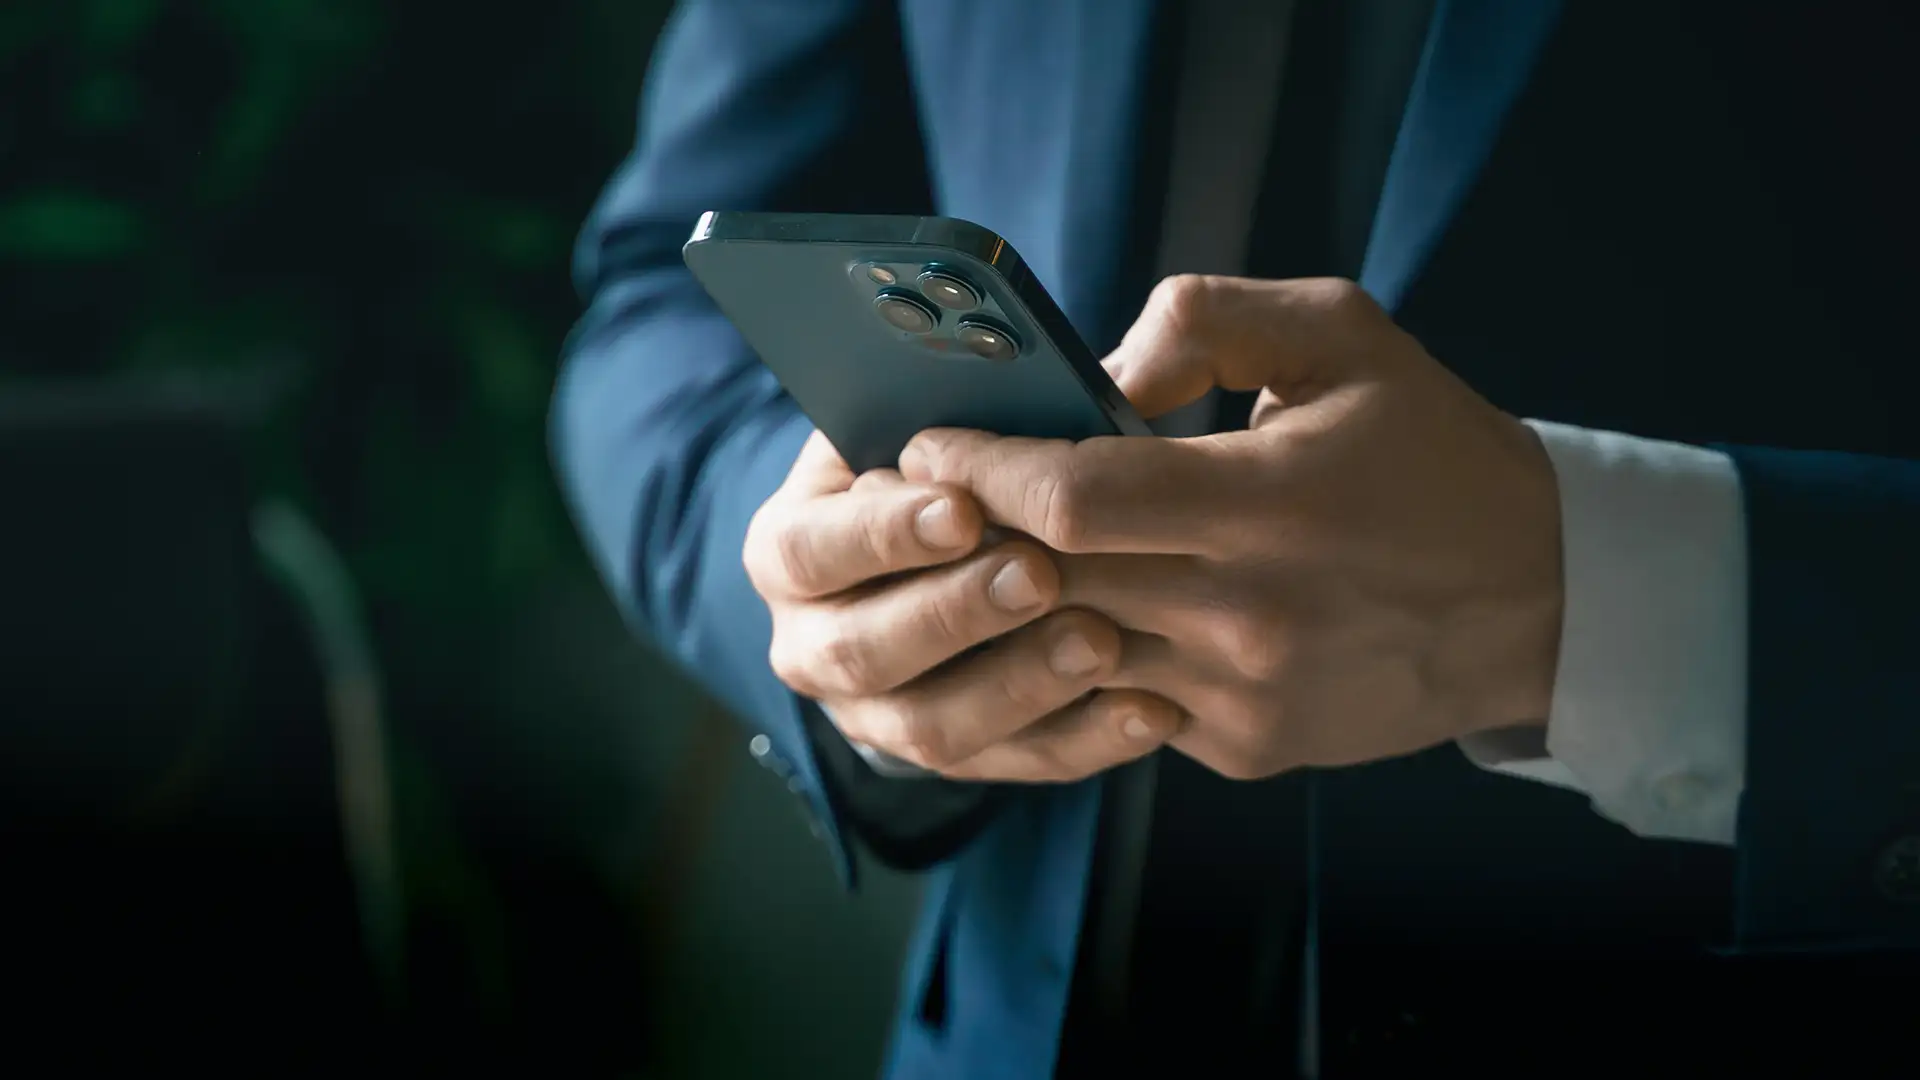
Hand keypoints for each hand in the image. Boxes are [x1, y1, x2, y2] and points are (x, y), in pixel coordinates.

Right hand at [743, 432, 1186, 781]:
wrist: (946, 552)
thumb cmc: (946, 465)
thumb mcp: (937, 425)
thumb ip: (984, 406)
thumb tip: (1070, 374)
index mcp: (792, 549)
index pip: (809, 549)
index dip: (880, 534)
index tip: (960, 507)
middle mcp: (814, 644)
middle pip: (863, 651)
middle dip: (956, 613)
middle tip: (1042, 574)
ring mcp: (879, 715)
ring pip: (936, 727)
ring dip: (1022, 684)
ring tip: (1102, 640)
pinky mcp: (961, 756)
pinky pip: (1019, 763)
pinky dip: (1088, 739)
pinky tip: (1151, 706)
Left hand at [899, 275, 1564, 779]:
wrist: (1533, 599)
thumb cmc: (1430, 452)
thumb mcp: (1343, 335)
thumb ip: (1209, 318)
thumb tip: (1098, 373)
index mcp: (1269, 501)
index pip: (1073, 499)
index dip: (983, 470)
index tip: (929, 444)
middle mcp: (1249, 614)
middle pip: (1051, 581)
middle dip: (973, 537)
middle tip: (929, 496)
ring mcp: (1242, 696)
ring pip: (1071, 653)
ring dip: (1017, 605)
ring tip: (986, 551)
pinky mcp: (1243, 749)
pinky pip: (1122, 701)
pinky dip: (1089, 656)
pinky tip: (1081, 610)